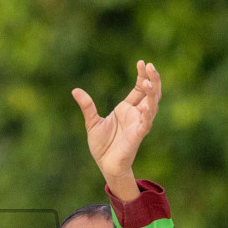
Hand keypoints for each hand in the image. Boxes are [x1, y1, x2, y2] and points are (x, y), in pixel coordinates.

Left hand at [71, 61, 161, 189]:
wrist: (105, 164)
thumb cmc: (102, 145)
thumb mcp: (92, 122)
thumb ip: (87, 106)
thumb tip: (75, 90)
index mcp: (127, 109)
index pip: (139, 88)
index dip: (142, 75)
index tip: (141, 62)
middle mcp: (136, 114)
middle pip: (151, 93)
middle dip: (153, 79)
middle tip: (150, 66)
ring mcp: (139, 124)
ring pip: (152, 105)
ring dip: (152, 93)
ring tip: (148, 81)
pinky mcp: (138, 135)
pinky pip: (146, 122)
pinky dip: (148, 113)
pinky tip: (147, 105)